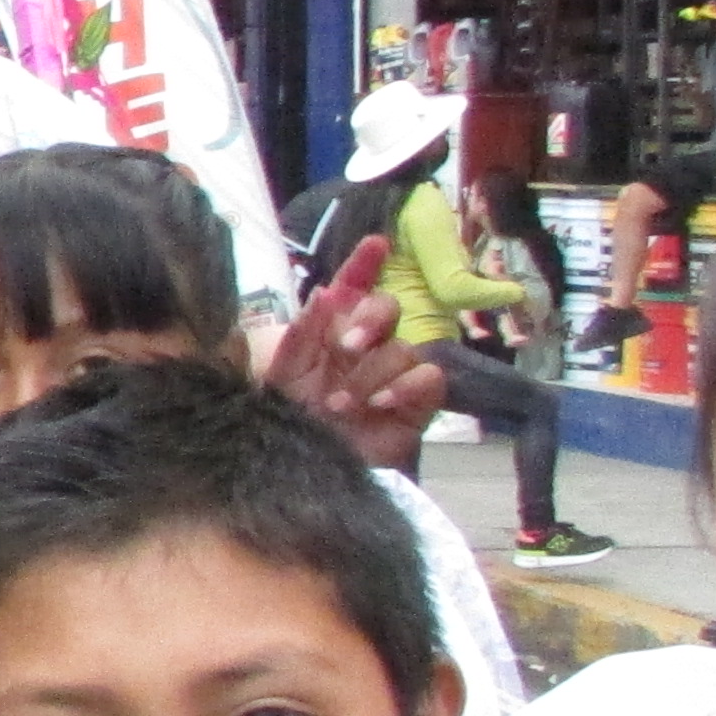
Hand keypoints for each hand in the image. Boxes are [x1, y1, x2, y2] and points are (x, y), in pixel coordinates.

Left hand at [261, 235, 443, 466]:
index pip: (353, 290)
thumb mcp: (286, 376)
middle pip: (387, 307)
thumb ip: (304, 334)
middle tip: (346, 348)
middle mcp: (367, 348)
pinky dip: (405, 385)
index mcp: (332, 334)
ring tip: (341, 403)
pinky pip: (429, 376)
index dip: (364, 264)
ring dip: (370, 372)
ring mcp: (394, 374)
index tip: (376, 243)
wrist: (308, 473)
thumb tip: (328, 293)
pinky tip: (381, 402)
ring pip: (403, 347)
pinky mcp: (418, 403)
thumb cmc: (294, 423)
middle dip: (370, 319)